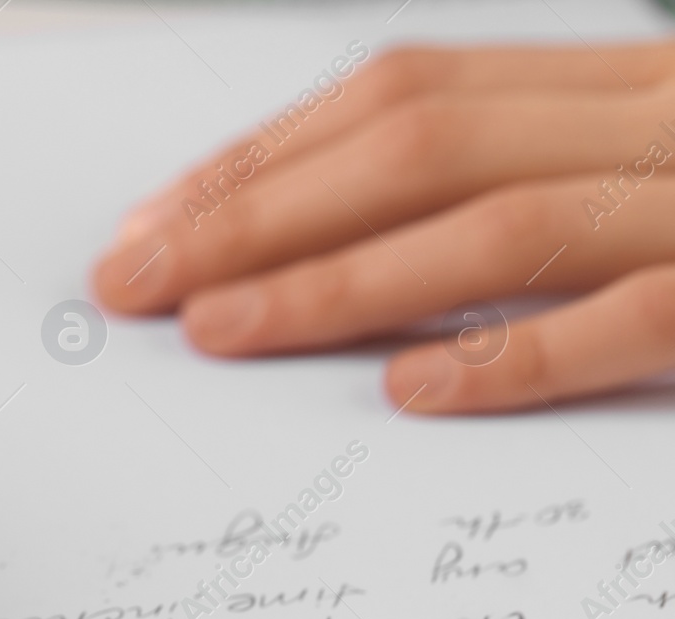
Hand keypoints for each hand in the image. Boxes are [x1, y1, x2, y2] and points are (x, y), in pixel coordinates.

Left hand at [93, 43, 674, 412]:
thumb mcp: (634, 160)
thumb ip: (507, 176)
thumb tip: (304, 237)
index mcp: (619, 83)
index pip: (409, 96)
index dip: (267, 157)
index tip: (154, 222)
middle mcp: (654, 123)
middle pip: (423, 150)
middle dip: (259, 216)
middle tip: (138, 281)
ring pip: (501, 228)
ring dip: (339, 282)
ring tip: (217, 331)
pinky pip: (631, 320)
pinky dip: (512, 356)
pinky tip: (404, 390)